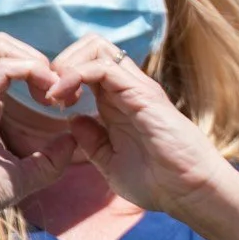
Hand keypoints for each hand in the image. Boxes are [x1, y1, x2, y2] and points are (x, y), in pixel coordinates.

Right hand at [0, 35, 76, 239]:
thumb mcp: (28, 172)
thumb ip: (51, 157)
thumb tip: (72, 140)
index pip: (10, 61)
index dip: (41, 71)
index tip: (64, 98)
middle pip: (5, 44)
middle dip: (39, 59)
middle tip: (60, 90)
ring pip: (2, 46)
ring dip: (37, 63)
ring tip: (54, 93)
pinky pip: (3, 67)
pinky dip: (31, 73)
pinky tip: (47, 98)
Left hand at [48, 37, 238, 239]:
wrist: (190, 192)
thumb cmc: (159, 183)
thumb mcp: (111, 163)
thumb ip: (92, 141)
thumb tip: (74, 120)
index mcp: (119, 103)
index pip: (87, 66)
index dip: (62, 76)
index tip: (49, 104)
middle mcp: (128, 89)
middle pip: (90, 46)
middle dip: (61, 62)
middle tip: (49, 94)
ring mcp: (136, 88)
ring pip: (96, 47)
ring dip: (67, 65)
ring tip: (55, 95)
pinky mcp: (141, 93)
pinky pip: (102, 67)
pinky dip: (75, 75)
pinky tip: (63, 99)